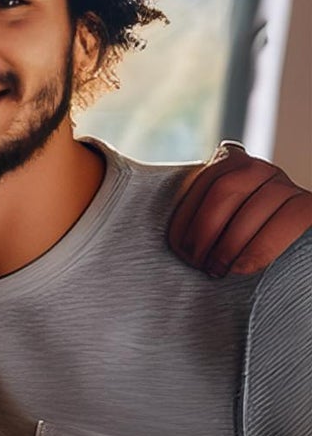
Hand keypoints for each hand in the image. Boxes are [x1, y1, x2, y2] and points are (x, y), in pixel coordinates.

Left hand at [169, 143, 311, 277]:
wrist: (286, 267)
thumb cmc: (233, 250)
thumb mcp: (208, 227)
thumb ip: (193, 212)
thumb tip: (140, 195)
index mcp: (234, 166)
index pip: (206, 179)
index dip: (186, 215)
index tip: (178, 247)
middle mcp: (264, 170)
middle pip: (225, 189)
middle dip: (204, 231)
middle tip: (196, 261)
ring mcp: (290, 187)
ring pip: (251, 207)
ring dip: (226, 246)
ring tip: (216, 270)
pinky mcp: (310, 208)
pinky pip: (286, 221)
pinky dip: (257, 250)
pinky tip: (240, 269)